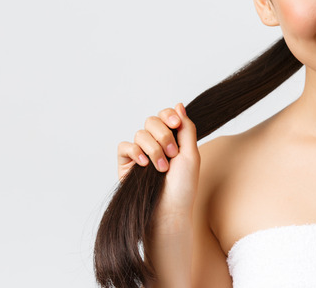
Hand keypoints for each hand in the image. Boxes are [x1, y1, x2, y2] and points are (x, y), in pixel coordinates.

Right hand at [117, 103, 199, 218]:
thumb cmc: (182, 186)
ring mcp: (139, 153)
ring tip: (162, 168)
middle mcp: (155, 144)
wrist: (169, 209)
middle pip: (151, 121)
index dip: (169, 116)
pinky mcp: (126, 164)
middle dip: (164, 136)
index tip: (175, 124)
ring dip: (154, 149)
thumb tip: (179, 105)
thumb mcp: (191, 153)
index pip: (165, 116)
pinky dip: (135, 152)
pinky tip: (144, 165)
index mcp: (172, 139)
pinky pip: (124, 146)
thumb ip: (186, 128)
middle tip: (173, 154)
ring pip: (140, 134)